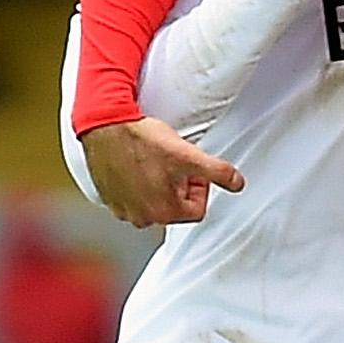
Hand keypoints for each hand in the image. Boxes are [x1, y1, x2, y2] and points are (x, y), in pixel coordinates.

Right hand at [82, 116, 244, 226]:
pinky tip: (136, 161)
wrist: (105, 125)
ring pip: (153, 201)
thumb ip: (219, 173)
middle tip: (171, 162)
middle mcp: (141, 217)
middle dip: (178, 187)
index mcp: (164, 213)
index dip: (198, 186)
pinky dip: (137, 183)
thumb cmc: (143, 140)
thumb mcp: (189, 156)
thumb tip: (238, 184)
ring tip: (153, 160)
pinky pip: (131, 195)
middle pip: (174, 207)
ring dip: (158, 184)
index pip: (197, 209)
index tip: (189, 168)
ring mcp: (121, 208)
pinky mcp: (108, 197)